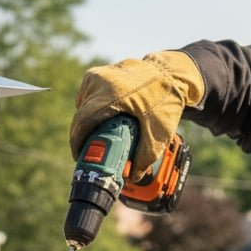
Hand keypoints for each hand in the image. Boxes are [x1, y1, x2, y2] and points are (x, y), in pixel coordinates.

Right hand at [69, 50, 204, 176]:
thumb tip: (133, 177)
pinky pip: (87, 97)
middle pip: (81, 115)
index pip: (83, 121)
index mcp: (111, 94)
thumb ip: (145, 156)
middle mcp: (100, 81)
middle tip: (91, 151)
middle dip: (83, 136)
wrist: (173, 74)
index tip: (80, 156)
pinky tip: (104, 118)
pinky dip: (91, 109)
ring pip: (82, 106)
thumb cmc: (166, 100)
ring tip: (100, 136)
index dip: (78, 143)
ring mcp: (98, 75)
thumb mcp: (158, 132)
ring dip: (88, 123)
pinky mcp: (98, 74)